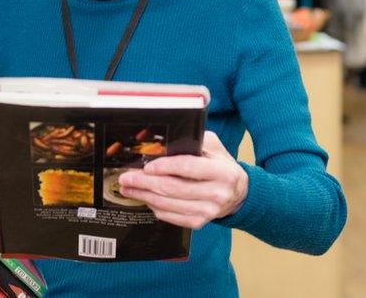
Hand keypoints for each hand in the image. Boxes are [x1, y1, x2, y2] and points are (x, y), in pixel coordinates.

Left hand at [118, 131, 248, 229]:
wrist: (239, 193)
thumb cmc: (221, 166)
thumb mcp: (214, 147)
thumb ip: (193, 143)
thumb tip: (163, 145)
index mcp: (222, 172)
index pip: (188, 167)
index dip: (164, 167)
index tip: (146, 166)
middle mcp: (217, 194)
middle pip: (172, 188)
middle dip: (144, 183)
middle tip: (126, 178)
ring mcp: (208, 212)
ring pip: (168, 204)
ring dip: (144, 196)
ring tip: (129, 189)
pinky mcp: (200, 223)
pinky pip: (171, 217)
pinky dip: (155, 207)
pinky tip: (146, 199)